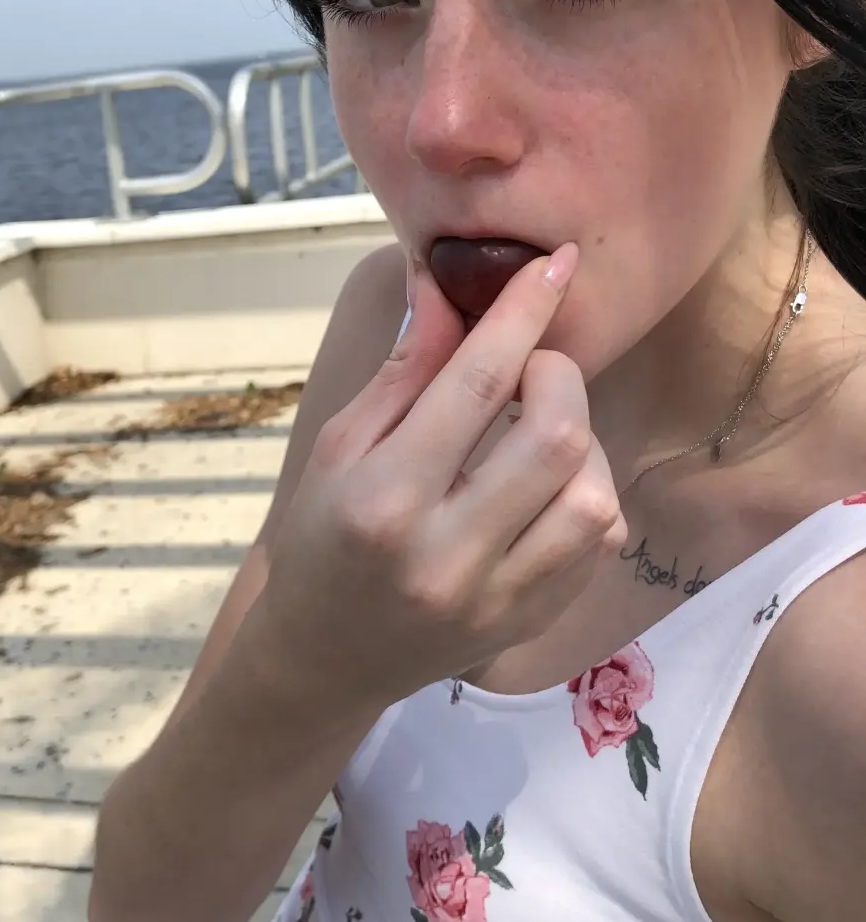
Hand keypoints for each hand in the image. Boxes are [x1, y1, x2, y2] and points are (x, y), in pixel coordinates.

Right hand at [253, 244, 627, 709]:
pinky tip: (549, 485)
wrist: (325, 658)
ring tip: (539, 434)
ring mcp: (495, 600)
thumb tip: (445, 285)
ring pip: (594, 497)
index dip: (523, 313)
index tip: (554, 263)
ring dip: (580, 442)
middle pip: (555, 437)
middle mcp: (445, 554)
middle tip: (529, 370)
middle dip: (558, 378)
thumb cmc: (322, 538)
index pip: (475, 385)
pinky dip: (588, 494)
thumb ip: (405, 371)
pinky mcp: (530, 624)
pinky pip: (599, 544)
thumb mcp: (342, 447)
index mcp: (384, 498)